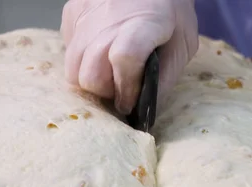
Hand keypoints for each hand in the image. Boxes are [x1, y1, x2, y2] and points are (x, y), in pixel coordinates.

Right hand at [61, 0, 198, 114]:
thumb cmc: (171, 11)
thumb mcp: (183, 45)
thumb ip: (165, 77)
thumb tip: (145, 109)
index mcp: (142, 25)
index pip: (123, 60)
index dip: (126, 89)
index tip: (130, 103)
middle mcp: (107, 21)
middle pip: (90, 76)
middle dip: (106, 92)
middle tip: (120, 88)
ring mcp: (84, 16)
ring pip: (72, 70)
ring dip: (92, 79)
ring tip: (110, 73)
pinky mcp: (71, 13)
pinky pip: (68, 51)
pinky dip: (82, 61)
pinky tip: (100, 52)